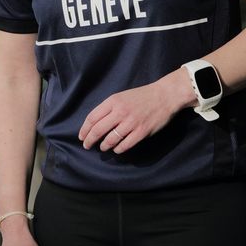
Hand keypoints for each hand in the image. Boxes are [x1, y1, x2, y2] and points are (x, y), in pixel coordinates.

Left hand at [78, 70, 192, 153]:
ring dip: (104, 146)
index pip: (92, 118)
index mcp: (113, 101)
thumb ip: (109, 108)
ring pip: (110, 139)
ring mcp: (131, 123)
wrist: (164, 96)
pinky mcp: (141, 132)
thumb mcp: (121, 96)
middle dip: (90, 140)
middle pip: (98, 130)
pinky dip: (118, 149)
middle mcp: (120, 112)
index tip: (81, 137)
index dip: (84, 129)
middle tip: (87, 146)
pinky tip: (116, 149)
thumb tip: (95, 123)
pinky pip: (125, 145)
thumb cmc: (142, 96)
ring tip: (103, 147)